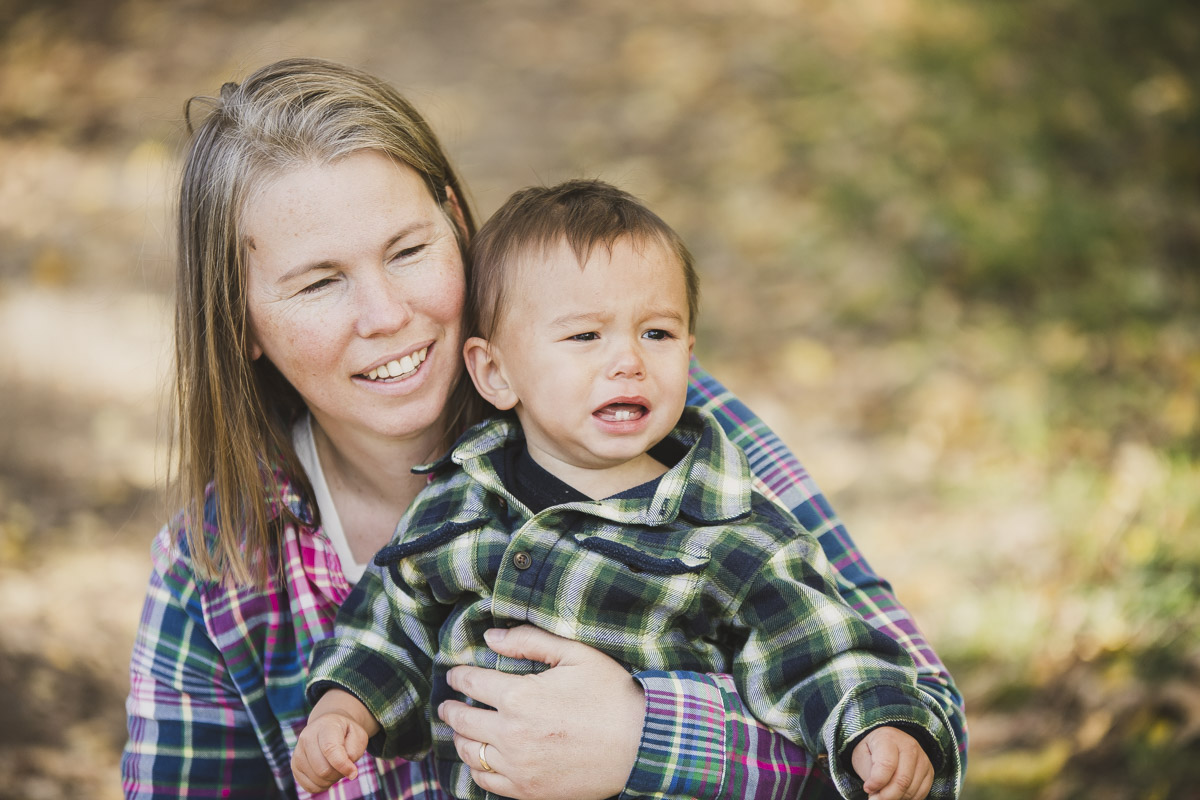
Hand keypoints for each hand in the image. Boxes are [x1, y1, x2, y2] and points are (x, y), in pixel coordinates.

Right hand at [291, 689, 375, 793]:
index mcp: (325, 726)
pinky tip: (327, 774)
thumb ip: (354, 752)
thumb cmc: (346, 733)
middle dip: (339, 773)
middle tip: (345, 766)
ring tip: (335, 767)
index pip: (330, 750)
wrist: (328, 727)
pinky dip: (322, 785)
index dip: (342, 765)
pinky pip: (310, 786)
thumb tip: (350, 773)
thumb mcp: (358, 736)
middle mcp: (307, 737)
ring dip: (331, 779)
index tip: (354, 773)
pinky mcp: (294, 766)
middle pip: (323, 769)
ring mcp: (298, 752)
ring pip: (317, 779)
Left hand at [438, 625, 645, 799]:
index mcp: (519, 696)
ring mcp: (518, 767)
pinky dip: (476, 769)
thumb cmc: (612, 694)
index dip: (459, 676)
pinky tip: (480, 759)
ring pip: (470, 753)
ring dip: (460, 738)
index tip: (455, 673)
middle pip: (463, 720)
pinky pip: (486, 782)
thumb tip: (490, 637)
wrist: (641, 745)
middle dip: (450, 709)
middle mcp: (510, 734)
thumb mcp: (576, 655)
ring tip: (460, 730)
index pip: (472, 682)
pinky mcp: (528, 791)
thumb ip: (530, 641)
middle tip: (446, 705)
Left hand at [850, 726, 933, 799]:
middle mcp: (909, 746)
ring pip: (911, 789)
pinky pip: (921, 793)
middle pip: (902, 780)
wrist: (886, 741)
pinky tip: (897, 794)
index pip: (887, 765)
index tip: (868, 788)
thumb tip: (876, 794)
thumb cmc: (872, 749)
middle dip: (887, 796)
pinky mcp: (929, 770)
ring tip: (884, 793)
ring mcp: (922, 759)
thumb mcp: (862, 756)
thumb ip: (869, 775)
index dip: (876, 782)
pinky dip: (907, 798)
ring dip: (896, 798)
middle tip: (875, 798)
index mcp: (889, 738)